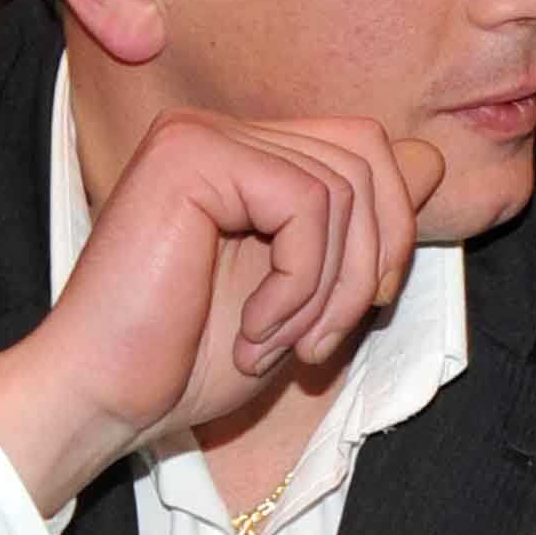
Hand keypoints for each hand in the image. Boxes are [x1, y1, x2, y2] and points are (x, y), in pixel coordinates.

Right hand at [0, 113, 447, 511]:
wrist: (104, 402)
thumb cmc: (191, 361)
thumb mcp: (309, 293)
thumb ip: (362, 228)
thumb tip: (430, 158)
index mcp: (248, 159)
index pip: (368, 151)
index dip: (392, 231)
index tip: (363, 312)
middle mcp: (223, 133)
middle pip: (368, 156)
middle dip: (373, 261)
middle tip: (324, 340)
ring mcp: (202, 136)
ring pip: (343, 185)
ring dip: (330, 288)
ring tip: (282, 344)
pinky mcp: (191, 155)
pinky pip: (306, 203)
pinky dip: (301, 284)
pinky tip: (254, 331)